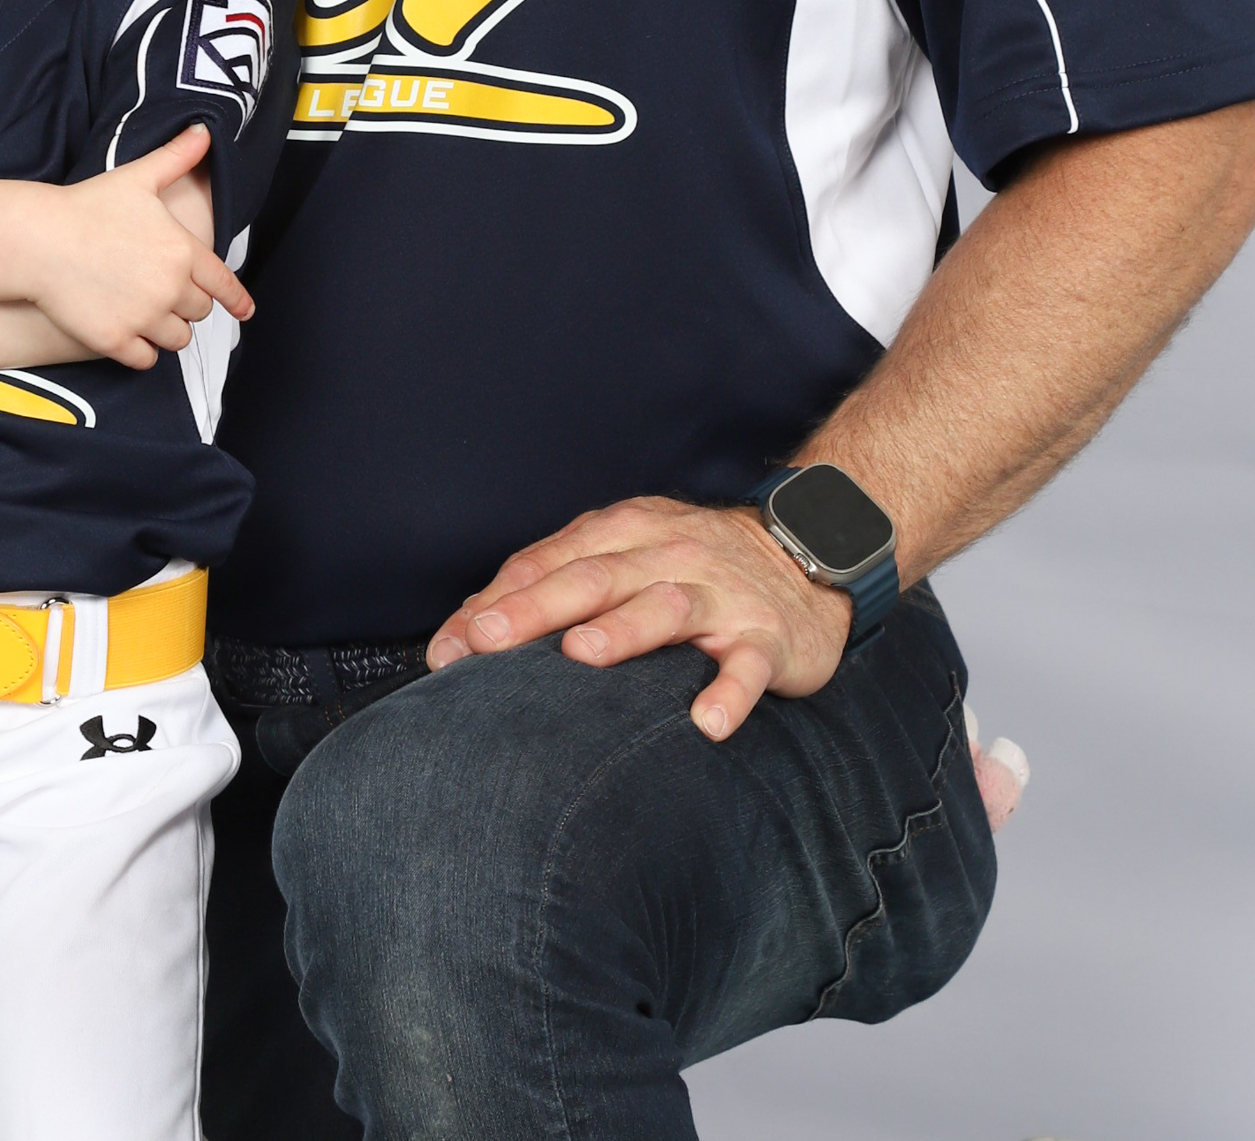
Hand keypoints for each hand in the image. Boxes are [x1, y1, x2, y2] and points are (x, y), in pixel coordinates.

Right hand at [27, 126, 252, 369]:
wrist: (38, 239)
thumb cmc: (87, 206)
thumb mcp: (138, 177)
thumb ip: (177, 157)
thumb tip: (205, 131)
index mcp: (182, 252)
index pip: (223, 284)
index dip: (236, 298)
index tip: (244, 311)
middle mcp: (170, 289)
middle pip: (199, 311)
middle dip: (188, 304)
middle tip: (165, 292)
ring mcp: (143, 318)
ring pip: (178, 340)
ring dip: (169, 330)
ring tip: (150, 315)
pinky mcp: (115, 341)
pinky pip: (146, 360)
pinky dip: (143, 352)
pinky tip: (131, 336)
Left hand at [425, 495, 853, 738]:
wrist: (805, 553)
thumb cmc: (690, 565)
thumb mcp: (624, 555)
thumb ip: (555, 581)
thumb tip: (466, 631)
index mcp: (623, 532)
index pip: (548, 563)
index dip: (496, 603)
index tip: (449, 648)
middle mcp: (667, 554)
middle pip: (595, 578)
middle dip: (537, 608)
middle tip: (487, 640)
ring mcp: (719, 595)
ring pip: (666, 607)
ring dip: (625, 630)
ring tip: (583, 655)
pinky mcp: (765, 637)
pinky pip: (747, 666)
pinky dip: (730, 692)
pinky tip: (708, 722)